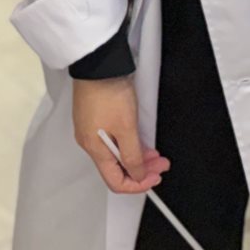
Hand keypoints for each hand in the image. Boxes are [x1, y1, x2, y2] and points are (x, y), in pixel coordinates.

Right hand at [72, 76, 169, 194]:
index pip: (115, 182)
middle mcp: (88, 142)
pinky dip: (127, 144)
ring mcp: (89, 130)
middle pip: (116, 169)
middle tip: (161, 163)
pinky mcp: (92, 118)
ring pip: (115, 155)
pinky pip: (110, 141)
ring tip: (155, 152)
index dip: (138, 184)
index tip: (155, 176)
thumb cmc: (108, 93)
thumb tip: (137, 175)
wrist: (97, 65)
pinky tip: (139, 139)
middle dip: (142, 170)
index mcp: (94, 149)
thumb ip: (133, 156)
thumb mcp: (127, 128)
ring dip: (136, 157)